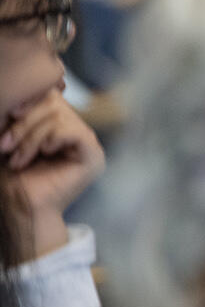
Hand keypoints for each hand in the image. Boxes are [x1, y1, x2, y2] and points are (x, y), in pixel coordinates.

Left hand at [3, 88, 104, 260]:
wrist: (21, 211)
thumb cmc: (13, 179)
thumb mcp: (14, 138)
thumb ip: (23, 114)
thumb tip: (22, 95)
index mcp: (60, 126)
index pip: (50, 95)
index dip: (30, 99)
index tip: (8, 115)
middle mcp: (77, 131)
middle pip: (54, 103)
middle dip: (25, 122)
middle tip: (4, 145)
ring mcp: (87, 143)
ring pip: (60, 117)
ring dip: (31, 137)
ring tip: (17, 158)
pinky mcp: (93, 156)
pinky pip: (73, 131)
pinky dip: (51, 139)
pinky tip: (40, 155)